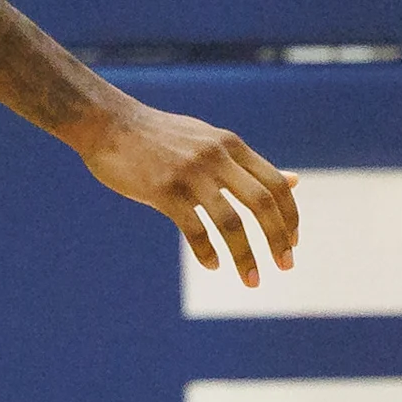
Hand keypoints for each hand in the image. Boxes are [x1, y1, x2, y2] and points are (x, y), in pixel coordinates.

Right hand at [75, 97, 298, 285]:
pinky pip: (193, 228)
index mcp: (230, 146)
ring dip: (245, 255)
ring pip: (230, 222)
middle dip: (277, 239)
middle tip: (285, 266)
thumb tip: (294, 182)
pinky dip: (206, 251)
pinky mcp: (162, 190)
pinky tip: (211, 265)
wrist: (106, 122)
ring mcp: (189, 174)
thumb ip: (248, 164)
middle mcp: (215, 158)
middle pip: (261, 204)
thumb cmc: (159, 136)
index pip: (275, 184)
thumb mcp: (210, 142)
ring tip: (251, 280)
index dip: (289, 216)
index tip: (292, 244)